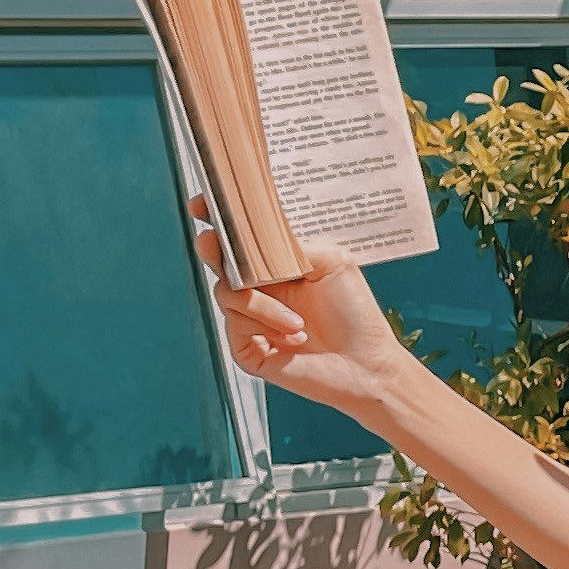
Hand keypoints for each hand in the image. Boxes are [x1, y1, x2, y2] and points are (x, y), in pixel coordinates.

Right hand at [189, 202, 407, 426]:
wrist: (366, 364)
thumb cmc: (355, 315)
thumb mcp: (331, 261)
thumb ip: (291, 243)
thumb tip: (257, 238)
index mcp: (277, 266)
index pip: (240, 238)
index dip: (217, 220)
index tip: (202, 204)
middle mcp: (260, 290)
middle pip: (218, 260)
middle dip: (213, 248)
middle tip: (214, 242)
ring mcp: (250, 319)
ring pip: (227, 292)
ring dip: (263, 303)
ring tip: (299, 322)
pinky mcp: (245, 348)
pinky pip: (235, 324)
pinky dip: (266, 325)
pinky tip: (294, 338)